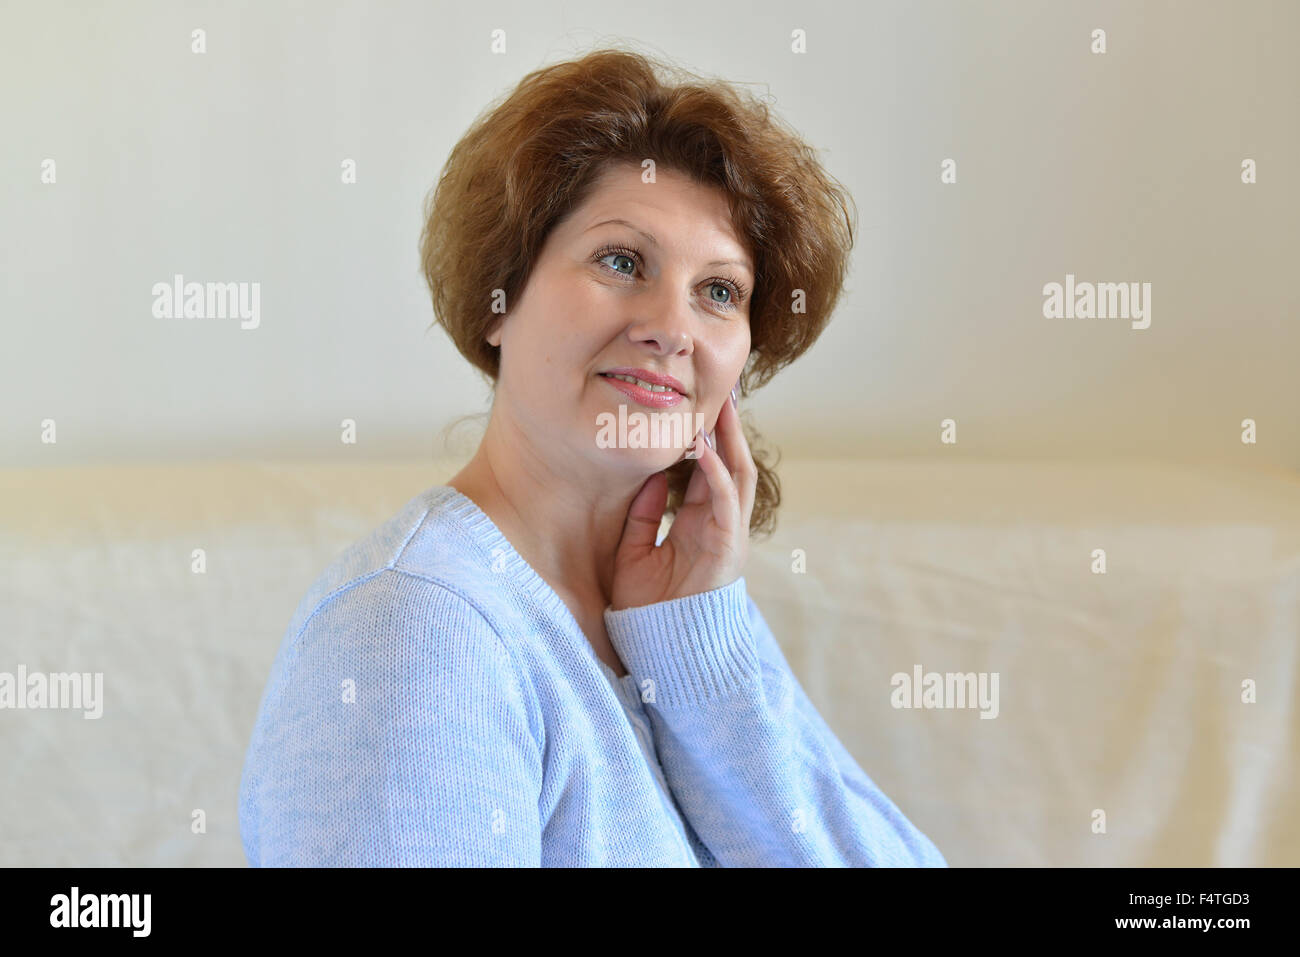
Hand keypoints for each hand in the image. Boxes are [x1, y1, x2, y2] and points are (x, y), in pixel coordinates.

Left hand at [610, 386, 755, 609]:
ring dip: (730, 439)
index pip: (708, 470)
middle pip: (730, 463)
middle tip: (721, 389)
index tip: (696, 404)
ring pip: (737, 475)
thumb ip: (642, 515)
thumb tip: (645, 475)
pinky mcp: (727, 548)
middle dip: (727, 427)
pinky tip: (706, 448)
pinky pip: (726, 502)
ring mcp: (727, 535)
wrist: (662, 651)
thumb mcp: (635, 553)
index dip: (706, 437)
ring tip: (722, 404)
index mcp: (700, 524)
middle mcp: (719, 525)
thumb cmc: (648, 608)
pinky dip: (718, 473)